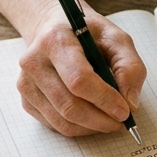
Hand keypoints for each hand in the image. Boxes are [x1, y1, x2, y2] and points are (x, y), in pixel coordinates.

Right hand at [17, 11, 146, 136]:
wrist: (53, 29)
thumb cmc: (86, 33)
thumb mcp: (116, 38)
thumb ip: (129, 66)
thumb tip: (129, 102)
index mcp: (56, 40)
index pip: (78, 80)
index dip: (104, 99)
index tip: (125, 111)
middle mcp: (34, 62)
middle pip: (69, 105)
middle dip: (101, 120)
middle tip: (121, 122)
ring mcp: (26, 83)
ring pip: (62, 121)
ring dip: (91, 127)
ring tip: (110, 120)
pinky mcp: (26, 100)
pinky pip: (55, 125)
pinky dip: (78, 128)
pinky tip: (92, 117)